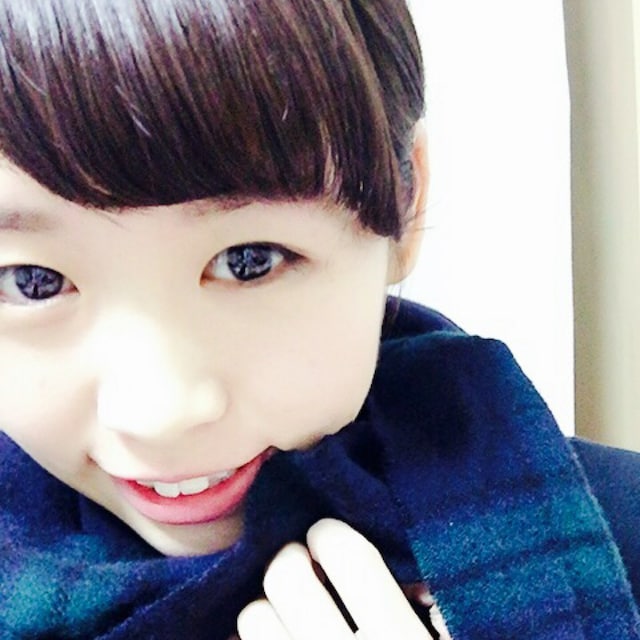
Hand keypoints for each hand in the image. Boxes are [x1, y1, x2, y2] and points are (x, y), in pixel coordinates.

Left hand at [236, 519, 433, 639]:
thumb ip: (422, 607)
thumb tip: (408, 573)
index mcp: (395, 635)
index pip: (346, 553)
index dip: (329, 534)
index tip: (327, 536)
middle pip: (287, 574)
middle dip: (290, 561)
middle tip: (303, 569)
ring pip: (254, 615)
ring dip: (266, 608)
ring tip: (285, 615)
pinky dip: (251, 639)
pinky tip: (274, 639)